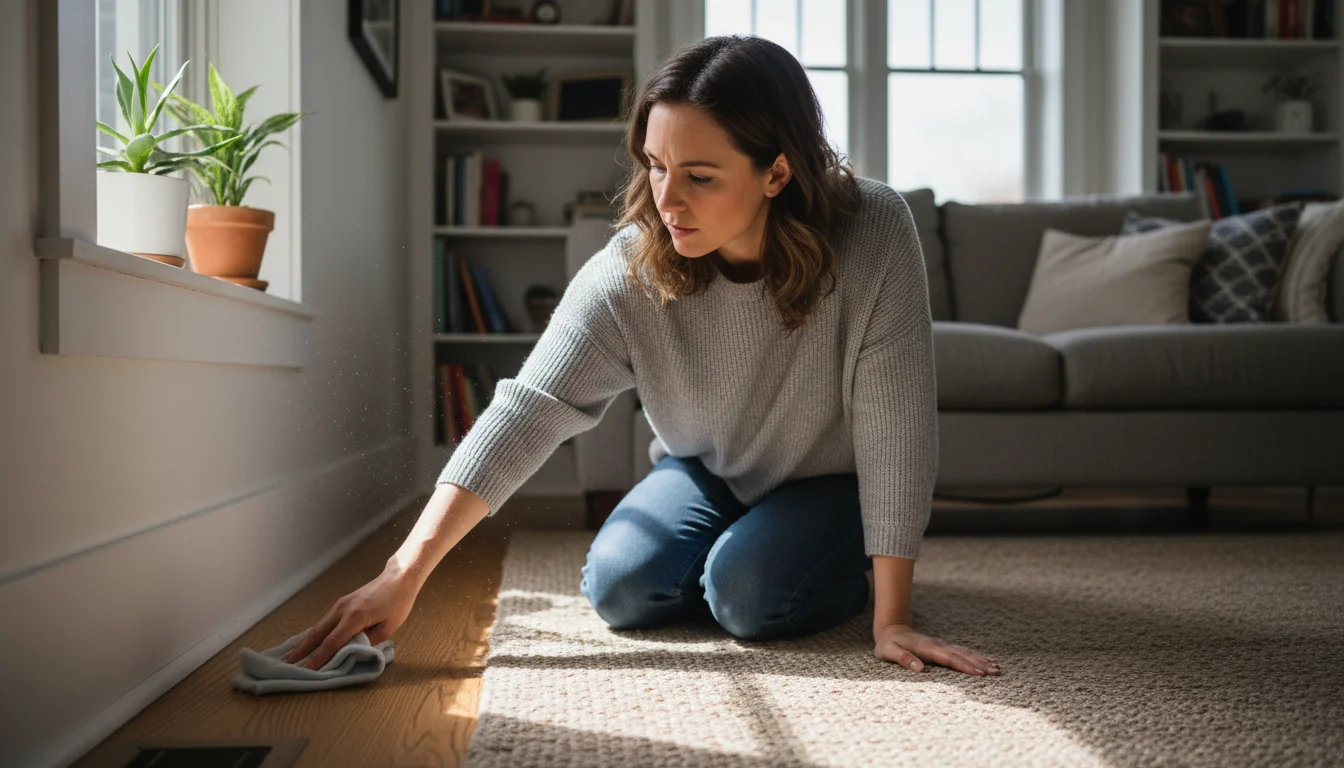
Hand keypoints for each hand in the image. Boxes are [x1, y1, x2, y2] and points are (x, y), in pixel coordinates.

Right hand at [281, 563, 419, 669]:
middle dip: (302, 650)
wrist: (399, 578)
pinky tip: (309, 641)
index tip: (307, 671)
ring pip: (319, 626)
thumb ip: (369, 642)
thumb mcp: (389, 628)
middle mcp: (342, 610)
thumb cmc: (398, 603)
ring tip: (292, 655)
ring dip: (306, 641)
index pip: (332, 643)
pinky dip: (315, 633)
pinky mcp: (341, 603)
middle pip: (318, 633)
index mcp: (355, 617)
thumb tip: (352, 654)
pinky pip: (325, 621)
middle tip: (287, 664)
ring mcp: (340, 604)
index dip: (318, 659)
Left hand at [873, 623, 1000, 675]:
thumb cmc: (888, 644)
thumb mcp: (889, 652)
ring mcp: (942, 645)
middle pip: (962, 655)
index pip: (949, 658)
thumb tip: (920, 669)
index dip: (964, 666)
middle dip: (979, 664)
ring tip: (996, 668)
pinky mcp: (943, 647)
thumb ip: (903, 659)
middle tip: (996, 672)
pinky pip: (962, 651)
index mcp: (927, 648)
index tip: (979, 672)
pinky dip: (975, 656)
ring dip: (980, 660)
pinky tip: (985, 661)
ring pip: (965, 652)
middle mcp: (938, 645)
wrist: (891, 629)